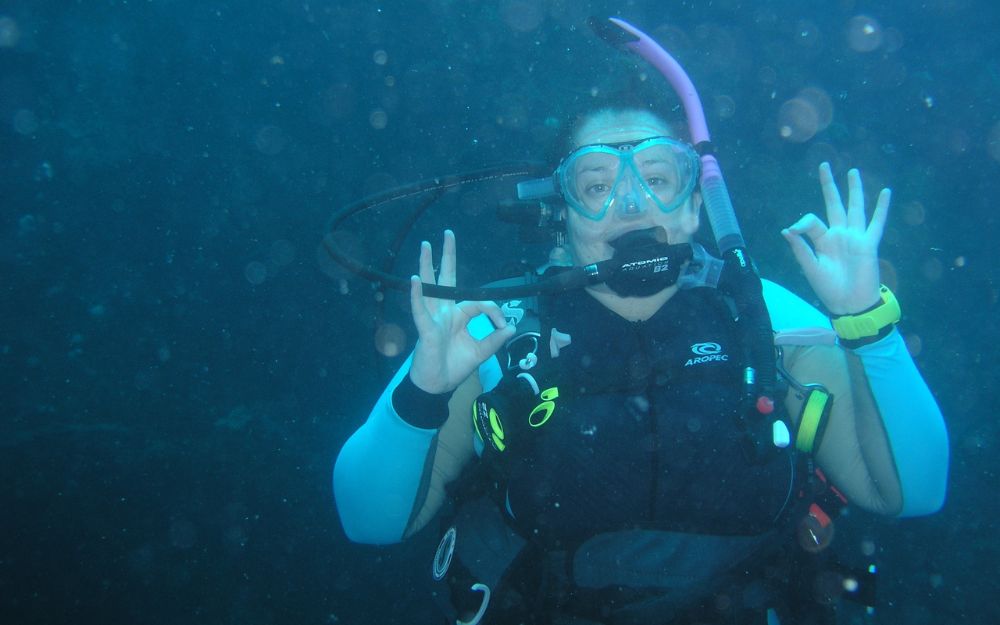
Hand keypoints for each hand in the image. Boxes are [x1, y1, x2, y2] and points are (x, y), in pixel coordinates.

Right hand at [408, 230, 515, 393]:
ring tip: (425, 246)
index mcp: (458, 316)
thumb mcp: (480, 352)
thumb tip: (511, 326)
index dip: (494, 311)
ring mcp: (433, 319)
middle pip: (446, 279)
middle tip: (448, 234)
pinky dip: (417, 296)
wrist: (436, 386)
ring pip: (430, 288)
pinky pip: (420, 310)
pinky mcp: (425, 330)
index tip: (503, 326)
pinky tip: (416, 280)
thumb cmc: (454, 366)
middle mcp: (444, 313)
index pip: (478, 301)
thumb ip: (495, 339)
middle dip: (447, 256)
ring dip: (427, 267)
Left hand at [782, 162, 889, 314]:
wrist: (850, 304)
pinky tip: (885, 192)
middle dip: (829, 185)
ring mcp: (855, 237)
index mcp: (823, 240)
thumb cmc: (829, 288)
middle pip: (834, 204)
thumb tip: (786, 229)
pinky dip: (881, 208)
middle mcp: (839, 235)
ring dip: (854, 190)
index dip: (802, 222)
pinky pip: (876, 223)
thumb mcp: (810, 268)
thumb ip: (800, 248)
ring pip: (855, 208)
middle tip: (824, 164)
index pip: (812, 221)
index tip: (793, 229)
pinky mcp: (869, 244)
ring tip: (852, 171)